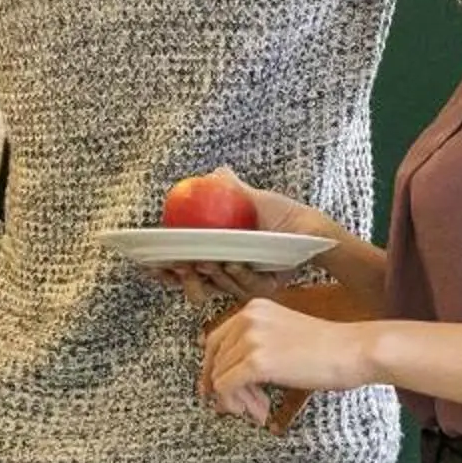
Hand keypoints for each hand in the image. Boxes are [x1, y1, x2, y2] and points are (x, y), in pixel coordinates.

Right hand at [140, 168, 333, 308]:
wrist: (311, 228)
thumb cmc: (282, 215)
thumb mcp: (254, 199)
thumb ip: (231, 188)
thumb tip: (214, 172)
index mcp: (218, 254)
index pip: (185, 267)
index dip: (166, 270)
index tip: (151, 266)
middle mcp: (228, 272)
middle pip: (196, 284)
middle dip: (184, 278)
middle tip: (179, 266)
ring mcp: (245, 283)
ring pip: (219, 286)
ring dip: (212, 274)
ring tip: (206, 261)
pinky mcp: (263, 290)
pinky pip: (246, 287)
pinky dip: (240, 276)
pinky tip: (237, 264)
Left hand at [198, 298, 376, 427]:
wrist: (355, 350)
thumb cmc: (330, 347)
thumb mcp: (285, 334)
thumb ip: (257, 345)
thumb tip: (226, 375)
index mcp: (254, 308)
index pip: (215, 340)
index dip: (213, 369)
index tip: (216, 390)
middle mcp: (248, 318)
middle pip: (215, 361)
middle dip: (228, 389)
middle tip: (249, 406)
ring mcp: (250, 339)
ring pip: (219, 377)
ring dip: (237, 400)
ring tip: (261, 410)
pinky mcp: (256, 362)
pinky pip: (225, 388)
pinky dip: (237, 404)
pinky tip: (261, 411)